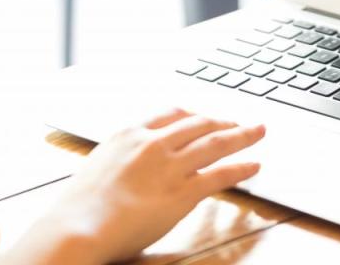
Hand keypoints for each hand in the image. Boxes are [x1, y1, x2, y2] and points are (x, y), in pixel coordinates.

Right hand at [0, 108, 263, 263]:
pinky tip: (254, 166)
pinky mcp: (182, 193)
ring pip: (214, 143)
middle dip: (222, 121)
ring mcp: (169, 166)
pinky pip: (219, 175)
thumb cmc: (81, 204)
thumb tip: (132, 164)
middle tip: (239, 121)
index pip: (170, 114)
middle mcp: (152, 143)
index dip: (194, 115)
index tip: (205, 117)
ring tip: (258, 132)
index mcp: (129, 133)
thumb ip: (122, 157)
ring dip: (241, 136)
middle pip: (198, 123)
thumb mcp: (99, 165)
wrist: (81, 224)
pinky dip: (241, 168)